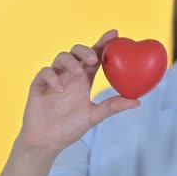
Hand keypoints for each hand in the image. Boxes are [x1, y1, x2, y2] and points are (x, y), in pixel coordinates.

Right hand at [17, 29, 139, 152]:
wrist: (46, 142)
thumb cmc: (69, 127)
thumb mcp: (94, 116)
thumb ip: (113, 106)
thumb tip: (137, 101)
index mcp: (84, 79)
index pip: (95, 56)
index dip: (103, 43)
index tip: (115, 34)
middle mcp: (70, 75)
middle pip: (77, 52)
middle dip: (86, 50)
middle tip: (94, 59)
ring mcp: (54, 78)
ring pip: (61, 57)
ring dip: (71, 62)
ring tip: (78, 73)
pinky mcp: (39, 85)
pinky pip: (45, 73)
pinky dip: (53, 77)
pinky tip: (60, 88)